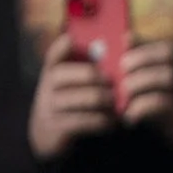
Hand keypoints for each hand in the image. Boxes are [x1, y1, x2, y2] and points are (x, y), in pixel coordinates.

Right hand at [27, 34, 116, 159]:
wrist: (50, 133)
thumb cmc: (72, 99)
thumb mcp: (74, 82)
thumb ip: (93, 63)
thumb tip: (124, 39)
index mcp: (53, 70)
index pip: (54, 54)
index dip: (62, 46)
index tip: (73, 39)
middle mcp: (47, 86)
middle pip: (72, 75)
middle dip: (95, 76)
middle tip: (115, 81)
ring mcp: (50, 106)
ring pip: (83, 98)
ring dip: (103, 99)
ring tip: (116, 101)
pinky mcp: (56, 126)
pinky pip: (83, 120)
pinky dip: (101, 120)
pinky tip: (111, 120)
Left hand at [117, 42, 172, 153]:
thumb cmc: (163, 117)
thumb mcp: (149, 90)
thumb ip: (138, 67)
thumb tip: (125, 38)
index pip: (167, 48)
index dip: (143, 50)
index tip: (121, 60)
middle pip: (171, 57)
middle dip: (140, 63)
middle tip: (120, 76)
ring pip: (170, 76)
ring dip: (140, 83)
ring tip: (123, 96)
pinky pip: (165, 103)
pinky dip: (142, 107)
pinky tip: (129, 117)